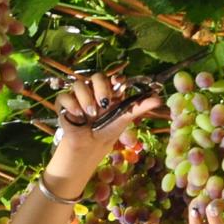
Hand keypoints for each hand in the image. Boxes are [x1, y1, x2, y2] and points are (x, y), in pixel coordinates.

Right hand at [47, 73, 161, 186]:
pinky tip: (78, 116)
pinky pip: (63, 96)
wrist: (90, 147)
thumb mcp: (125, 118)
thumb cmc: (107, 132)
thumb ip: (141, 107)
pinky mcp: (63, 105)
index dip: (114, 78)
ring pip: (79, 85)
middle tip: (104, 103)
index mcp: (108, 92)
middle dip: (100, 88)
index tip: (119, 83)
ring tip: (90, 115)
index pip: (111, 77)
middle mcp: (93, 92)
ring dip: (86, 99)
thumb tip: (160, 98)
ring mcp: (78, 97)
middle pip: (96, 76)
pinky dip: (70, 105)